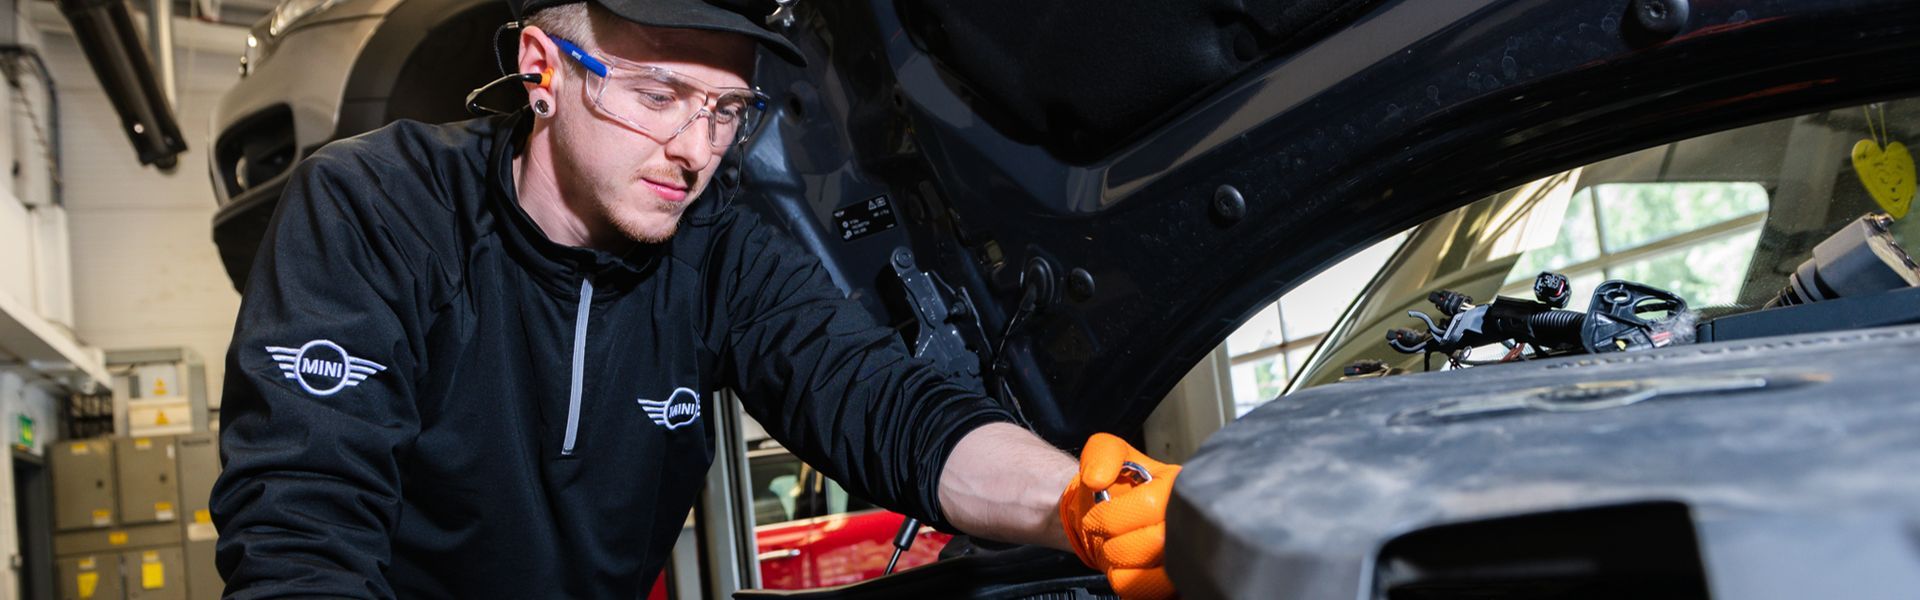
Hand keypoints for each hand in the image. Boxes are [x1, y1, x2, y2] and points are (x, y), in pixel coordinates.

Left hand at [1058, 433, 1179, 599]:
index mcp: (1179, 483)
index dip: (1111, 517)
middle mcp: (1193, 518)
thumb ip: (1100, 455)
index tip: (1094, 518)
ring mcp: (1192, 553)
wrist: (1112, 515)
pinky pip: (1156, 594)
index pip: (1150, 506)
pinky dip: (1131, 586)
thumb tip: (1096, 480)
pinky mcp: (1183, 580)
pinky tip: (1129, 569)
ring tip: (1117, 553)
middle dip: (1115, 544)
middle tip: (1105, 538)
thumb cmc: (1116, 484)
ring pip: (1160, 577)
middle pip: (1155, 544)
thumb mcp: (1106, 452)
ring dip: (1123, 568)